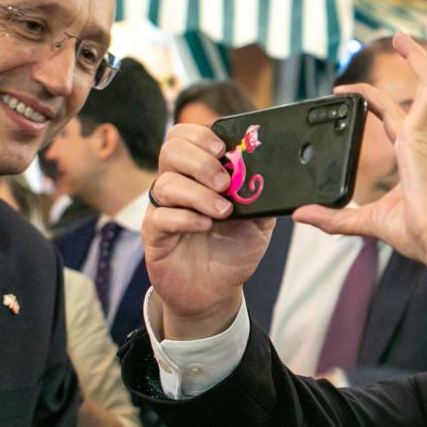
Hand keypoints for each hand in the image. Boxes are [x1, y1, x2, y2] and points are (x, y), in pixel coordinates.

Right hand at [144, 123, 274, 338]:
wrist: (216, 290)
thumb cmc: (233, 249)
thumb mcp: (259, 221)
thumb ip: (262, 196)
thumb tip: (272, 173)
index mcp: (198, 173)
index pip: (185, 136)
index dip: (200, 135)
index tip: (224, 149)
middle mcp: (177, 184)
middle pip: (171, 150)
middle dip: (200, 161)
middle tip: (225, 182)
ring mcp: (163, 208)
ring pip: (166, 183)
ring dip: (199, 194)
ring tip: (224, 211)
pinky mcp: (154, 234)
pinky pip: (161, 217)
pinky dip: (185, 218)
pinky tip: (205, 225)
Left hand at [294, 17, 426, 268]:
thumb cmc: (418, 236)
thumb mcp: (365, 223)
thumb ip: (334, 218)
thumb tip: (302, 215)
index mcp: (414, 155)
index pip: (392, 117)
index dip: (371, 99)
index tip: (345, 90)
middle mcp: (424, 140)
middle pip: (422, 90)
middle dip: (415, 60)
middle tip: (402, 36)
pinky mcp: (425, 133)